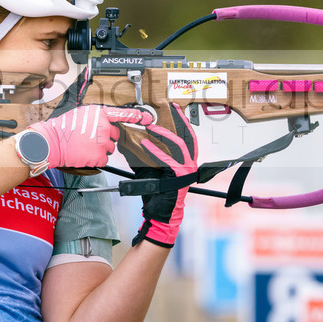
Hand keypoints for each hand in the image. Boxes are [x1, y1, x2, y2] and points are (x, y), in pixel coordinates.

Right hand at [30, 105, 152, 167]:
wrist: (52, 142)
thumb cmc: (63, 128)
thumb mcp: (81, 114)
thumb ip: (97, 117)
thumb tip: (106, 121)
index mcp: (99, 113)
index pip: (122, 114)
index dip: (137, 117)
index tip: (147, 119)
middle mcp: (104, 126)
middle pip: (115, 135)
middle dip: (106, 138)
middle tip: (90, 139)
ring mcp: (102, 141)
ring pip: (110, 148)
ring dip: (100, 149)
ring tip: (84, 146)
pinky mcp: (99, 155)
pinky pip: (104, 159)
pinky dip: (96, 159)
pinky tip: (84, 153)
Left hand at [119, 103, 197, 247]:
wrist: (159, 213)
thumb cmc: (157, 193)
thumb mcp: (149, 168)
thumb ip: (146, 154)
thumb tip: (132, 140)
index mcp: (186, 161)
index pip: (187, 137)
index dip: (182, 122)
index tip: (175, 109)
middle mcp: (190, 164)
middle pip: (188, 137)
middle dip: (180, 120)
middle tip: (171, 108)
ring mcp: (186, 170)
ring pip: (179, 146)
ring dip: (164, 135)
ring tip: (152, 127)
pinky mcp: (179, 177)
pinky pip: (167, 160)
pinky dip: (156, 151)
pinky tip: (145, 144)